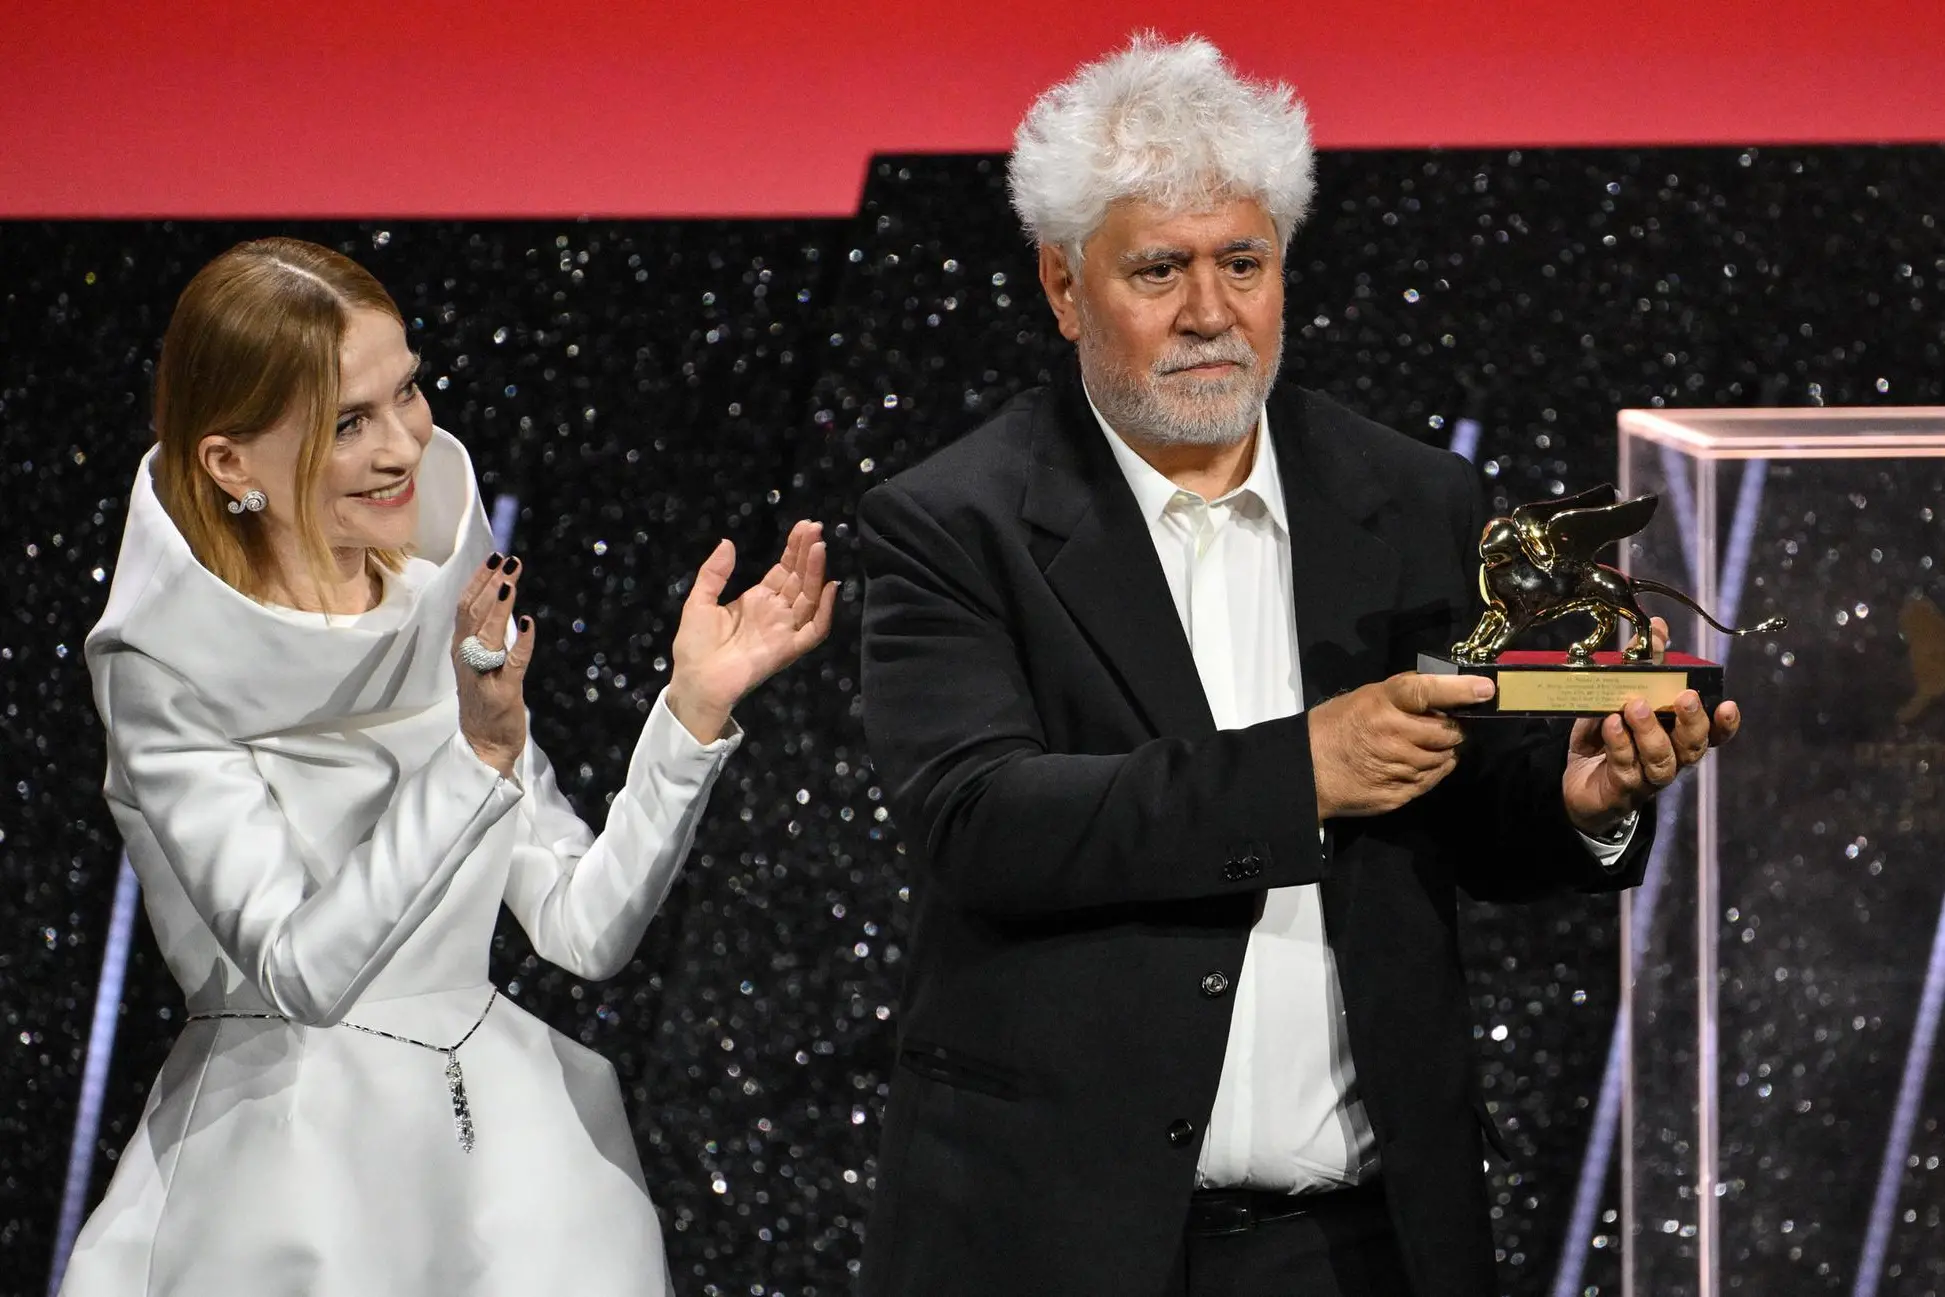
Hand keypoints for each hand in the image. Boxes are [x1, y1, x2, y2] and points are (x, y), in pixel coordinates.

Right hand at [452, 554, 534, 778]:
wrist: (484, 745)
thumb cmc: (485, 701)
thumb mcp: (481, 663)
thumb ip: (488, 635)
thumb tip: (504, 603)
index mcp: (461, 649)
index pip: (465, 607)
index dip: (478, 581)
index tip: (493, 558)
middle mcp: (467, 658)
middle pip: (473, 614)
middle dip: (489, 584)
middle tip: (507, 560)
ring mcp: (483, 674)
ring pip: (487, 633)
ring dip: (500, 605)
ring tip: (511, 581)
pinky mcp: (503, 691)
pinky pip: (513, 662)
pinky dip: (521, 641)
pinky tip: (528, 622)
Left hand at [666, 520, 837, 741]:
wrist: (696, 680)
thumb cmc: (695, 645)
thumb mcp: (699, 601)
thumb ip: (714, 573)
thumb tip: (728, 542)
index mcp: (757, 600)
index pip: (784, 570)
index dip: (794, 548)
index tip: (803, 526)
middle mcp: (776, 612)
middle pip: (799, 578)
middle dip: (808, 553)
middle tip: (816, 528)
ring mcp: (785, 630)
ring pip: (809, 597)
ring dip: (816, 572)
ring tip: (818, 547)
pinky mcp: (789, 649)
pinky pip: (815, 630)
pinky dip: (826, 611)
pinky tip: (828, 587)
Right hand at [1309, 671, 1494, 820]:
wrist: (1306, 771)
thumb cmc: (1335, 726)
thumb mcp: (1365, 697)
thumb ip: (1403, 695)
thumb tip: (1446, 692)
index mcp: (1382, 702)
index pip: (1426, 691)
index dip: (1459, 690)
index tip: (1486, 690)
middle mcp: (1393, 734)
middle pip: (1446, 733)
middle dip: (1452, 730)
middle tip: (1442, 727)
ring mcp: (1397, 766)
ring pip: (1443, 760)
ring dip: (1443, 753)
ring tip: (1423, 747)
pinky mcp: (1398, 793)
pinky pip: (1431, 781)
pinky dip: (1433, 772)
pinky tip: (1418, 765)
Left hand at [1563, 617, 1741, 833]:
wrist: (1576, 779)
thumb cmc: (1607, 734)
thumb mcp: (1621, 694)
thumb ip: (1643, 663)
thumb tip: (1658, 626)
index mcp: (1677, 737)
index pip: (1712, 734)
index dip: (1724, 724)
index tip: (1728, 705)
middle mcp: (1670, 759)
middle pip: (1693, 747)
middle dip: (1691, 721)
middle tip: (1683, 698)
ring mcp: (1647, 777)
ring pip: (1662, 760)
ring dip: (1651, 731)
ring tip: (1636, 707)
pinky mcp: (1621, 788)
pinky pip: (1625, 766)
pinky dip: (1620, 744)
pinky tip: (1610, 724)